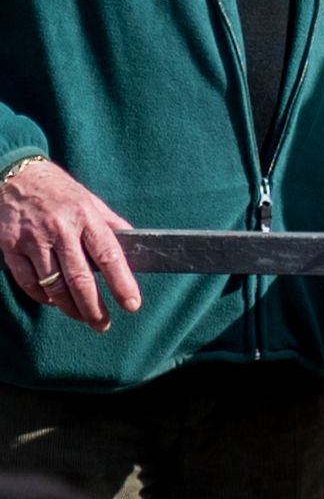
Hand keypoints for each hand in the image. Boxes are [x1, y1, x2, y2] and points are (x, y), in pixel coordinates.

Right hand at [0, 159, 142, 330]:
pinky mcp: (10, 246)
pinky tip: (53, 301)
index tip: (131, 304)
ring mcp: (33, 239)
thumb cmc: (58, 191)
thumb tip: (137, 245)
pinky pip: (28, 282)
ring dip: (69, 308)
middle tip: (103, 324)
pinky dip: (42, 297)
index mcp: (86, 217)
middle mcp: (60, 229)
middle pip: (80, 279)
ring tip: (82, 317)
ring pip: (54, 285)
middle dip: (94, 308)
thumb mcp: (90, 201)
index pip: (109, 257)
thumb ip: (111, 225)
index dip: (122, 284)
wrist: (14, 174)